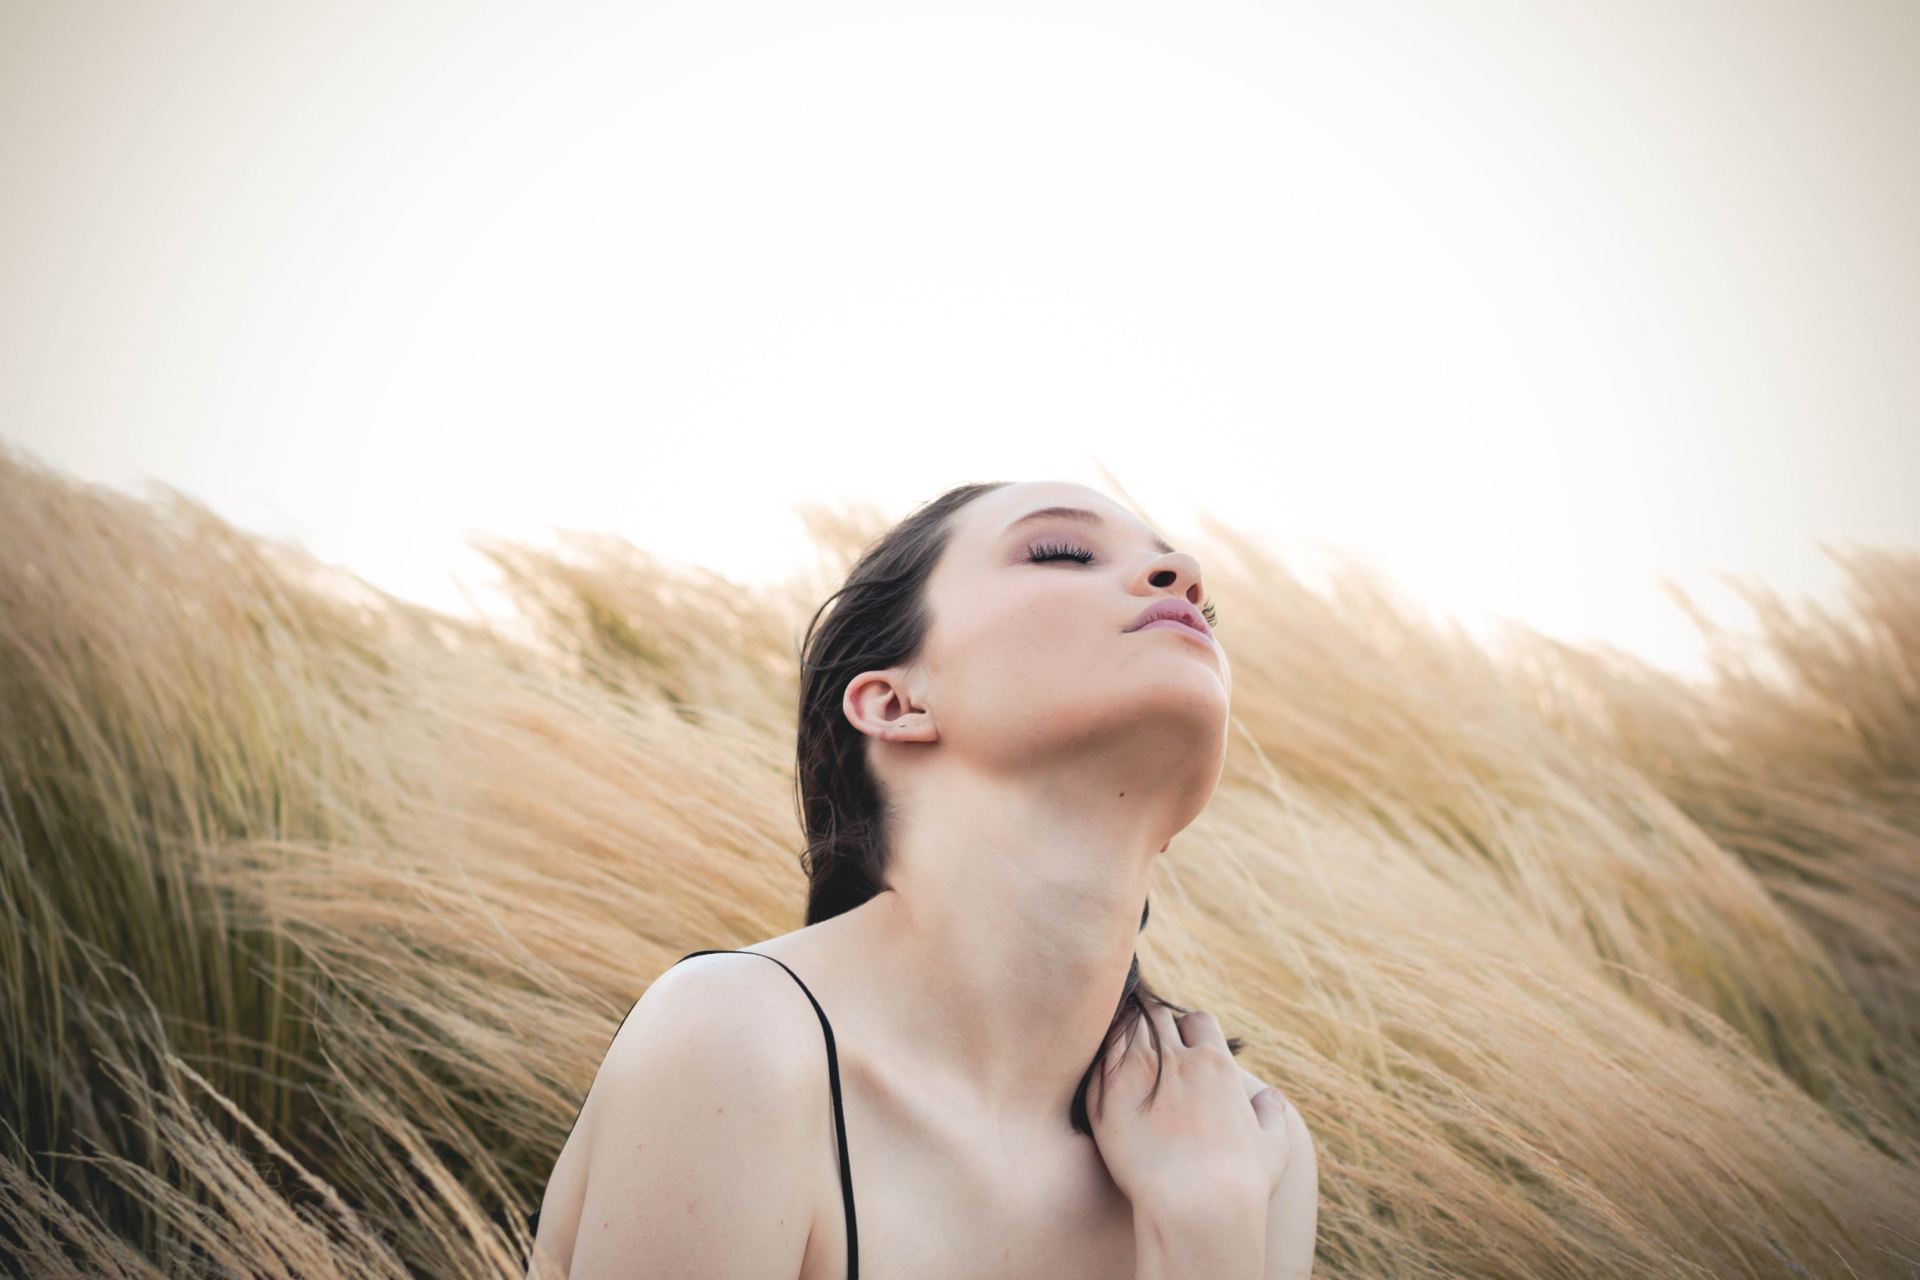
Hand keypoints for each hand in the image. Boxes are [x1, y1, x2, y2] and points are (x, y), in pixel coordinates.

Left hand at [1089, 1000, 1290, 1212]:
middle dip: (1154, 1029)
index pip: (1198, 1022)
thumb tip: (1272, 1097)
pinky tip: (1102, 1079)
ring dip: (1124, 1040)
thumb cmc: (1241, 1182)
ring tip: (1123, 1063)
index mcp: (1215, 1063)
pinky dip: (1099, 1062)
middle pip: (1157, 1018)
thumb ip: (1271, 1114)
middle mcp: (1176, 1060)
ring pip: (1124, 1030)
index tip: (1186, 1050)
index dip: (1191, 1033)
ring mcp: (1137, 1073)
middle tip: (1149, 1056)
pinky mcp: (1104, 1096)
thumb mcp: (1272, 1145)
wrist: (1197, 1207)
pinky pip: (1096, 1059)